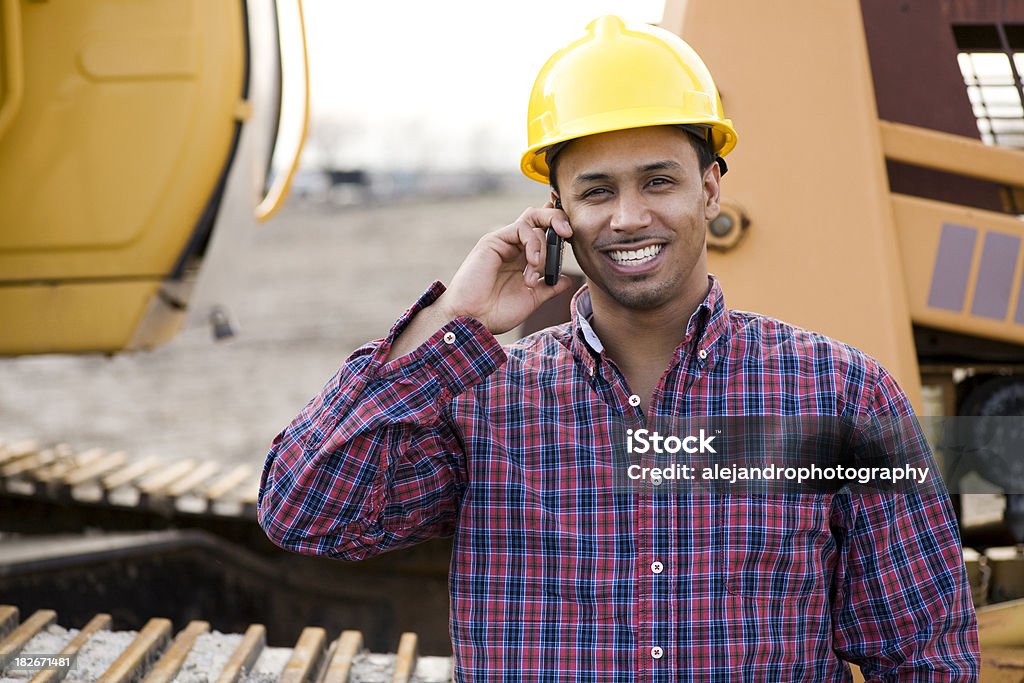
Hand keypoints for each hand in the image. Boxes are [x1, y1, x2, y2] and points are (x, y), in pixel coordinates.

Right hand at [436, 203, 574, 333]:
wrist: (473, 320)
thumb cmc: (496, 313)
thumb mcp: (531, 300)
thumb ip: (548, 288)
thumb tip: (567, 280)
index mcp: (522, 259)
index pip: (543, 232)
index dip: (559, 228)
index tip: (573, 238)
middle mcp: (514, 247)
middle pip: (539, 217)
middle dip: (558, 219)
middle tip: (568, 233)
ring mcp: (503, 242)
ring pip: (532, 219)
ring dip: (543, 245)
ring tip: (536, 272)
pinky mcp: (493, 240)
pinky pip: (521, 228)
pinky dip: (533, 243)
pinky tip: (533, 264)